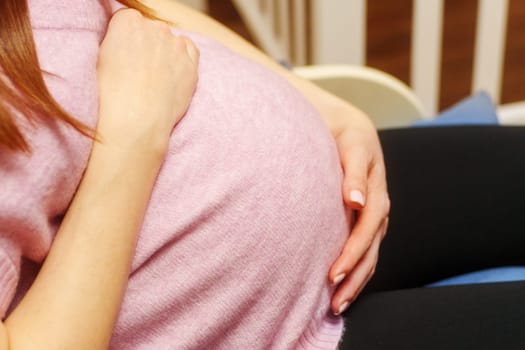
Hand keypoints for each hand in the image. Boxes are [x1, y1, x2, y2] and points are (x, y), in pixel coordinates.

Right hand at [96, 9, 198, 147]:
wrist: (136, 121)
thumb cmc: (111, 95)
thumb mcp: (101, 59)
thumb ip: (117, 40)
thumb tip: (125, 43)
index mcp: (128, 21)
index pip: (128, 20)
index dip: (125, 40)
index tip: (124, 56)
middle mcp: (154, 27)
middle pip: (151, 29)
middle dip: (147, 45)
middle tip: (139, 70)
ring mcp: (176, 44)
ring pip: (171, 41)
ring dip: (165, 53)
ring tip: (155, 79)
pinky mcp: (192, 62)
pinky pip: (190, 50)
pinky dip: (183, 59)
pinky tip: (172, 76)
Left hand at [327, 104, 389, 315]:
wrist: (352, 132)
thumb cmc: (348, 139)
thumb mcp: (353, 149)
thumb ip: (354, 175)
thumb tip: (355, 201)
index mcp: (377, 195)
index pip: (366, 231)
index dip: (351, 253)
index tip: (333, 274)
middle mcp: (379, 210)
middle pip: (370, 251)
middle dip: (354, 278)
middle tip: (334, 302)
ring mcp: (374, 219)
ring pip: (370, 257)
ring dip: (356, 282)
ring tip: (337, 305)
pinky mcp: (365, 223)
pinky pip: (364, 252)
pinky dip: (355, 272)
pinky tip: (342, 287)